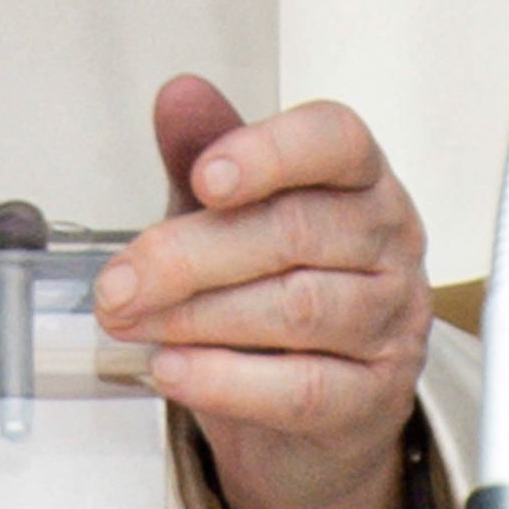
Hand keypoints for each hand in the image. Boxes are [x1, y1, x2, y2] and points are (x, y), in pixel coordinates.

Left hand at [93, 76, 436, 508]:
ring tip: (130, 322)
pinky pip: (302, 390)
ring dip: (196, 317)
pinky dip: (225, 380)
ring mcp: (392, 322)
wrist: (309, 414)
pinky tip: (173, 369)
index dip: (268, 152)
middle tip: (116, 283)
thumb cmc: (271, 287)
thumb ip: (204, 151)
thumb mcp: (230, 212)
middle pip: (295, 231)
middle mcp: (389, 242)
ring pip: (297, 308)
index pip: (335, 140)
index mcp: (359, 178)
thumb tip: (179, 95)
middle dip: (187, 256)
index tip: (203, 177)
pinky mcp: (376, 397)